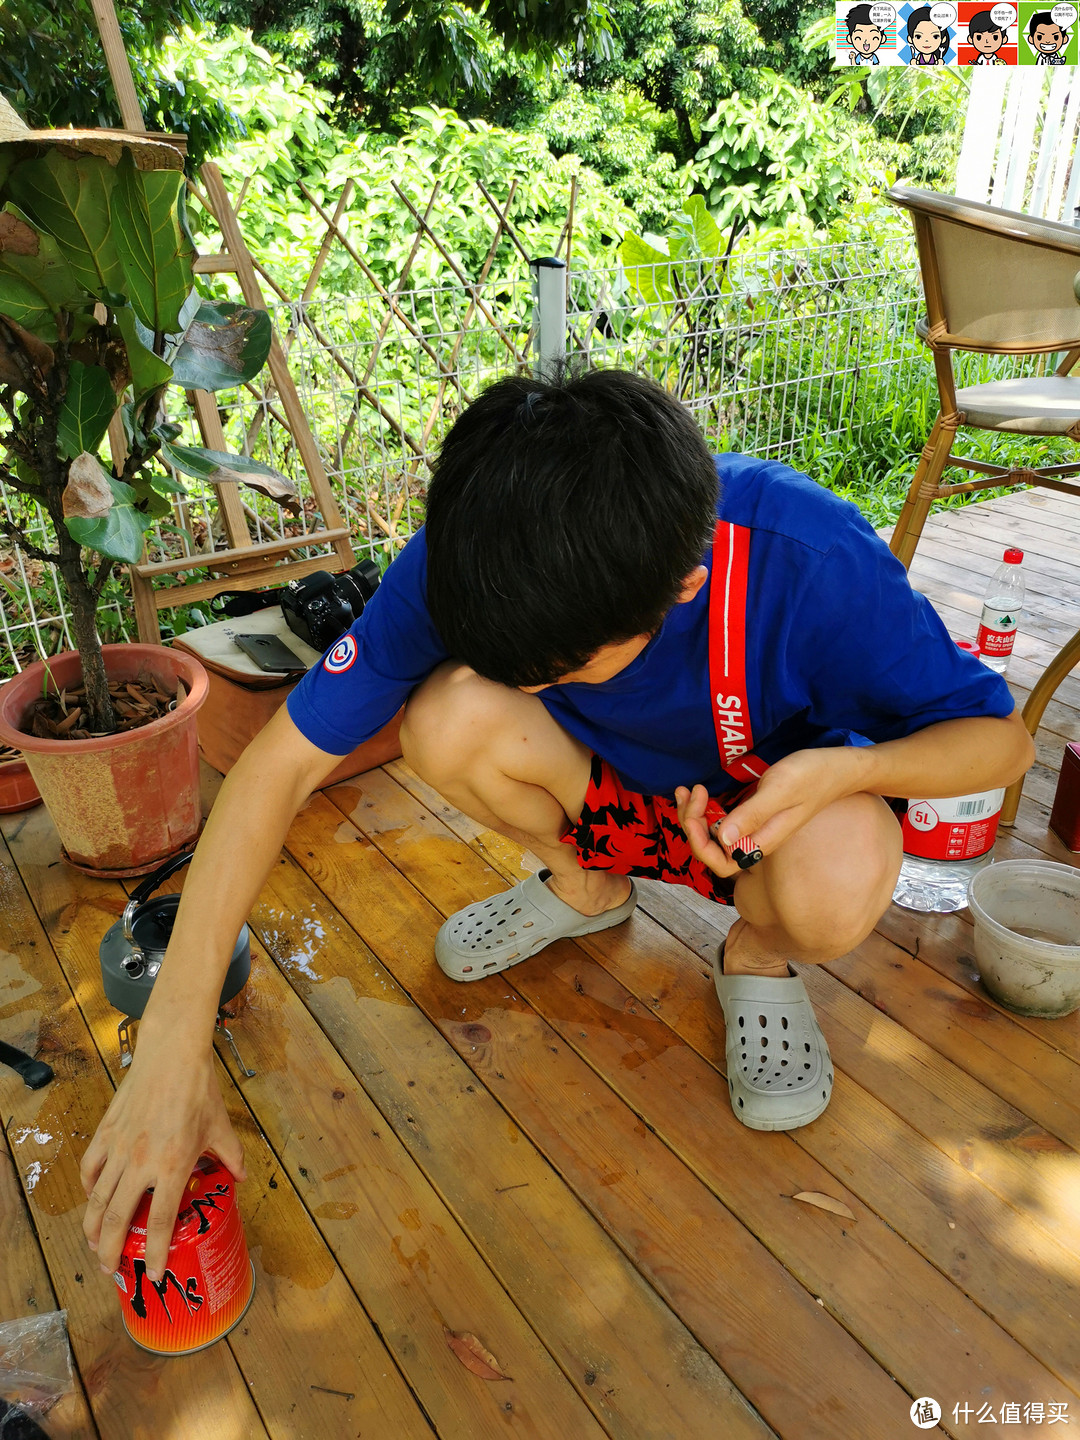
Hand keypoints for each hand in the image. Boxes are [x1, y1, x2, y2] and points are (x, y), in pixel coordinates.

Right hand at [80, 1035, 244, 1279]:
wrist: (171, 1055)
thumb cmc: (199, 1090)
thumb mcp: (221, 1127)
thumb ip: (231, 1156)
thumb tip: (240, 1178)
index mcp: (172, 1166)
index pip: (157, 1222)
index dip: (154, 1254)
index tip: (153, 1275)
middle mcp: (140, 1163)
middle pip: (116, 1220)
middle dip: (109, 1252)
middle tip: (110, 1270)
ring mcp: (119, 1148)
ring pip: (96, 1200)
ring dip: (92, 1229)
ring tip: (94, 1246)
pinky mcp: (105, 1133)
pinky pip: (90, 1170)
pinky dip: (88, 1190)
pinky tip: (93, 1200)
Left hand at [676, 747, 863, 876]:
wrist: (838, 769)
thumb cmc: (812, 776)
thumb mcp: (781, 790)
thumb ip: (753, 815)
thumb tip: (723, 838)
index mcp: (762, 842)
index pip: (720, 862)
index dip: (699, 842)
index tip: (694, 810)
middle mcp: (756, 841)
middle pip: (712, 850)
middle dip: (691, 824)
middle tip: (687, 791)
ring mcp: (755, 829)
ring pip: (714, 836)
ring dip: (695, 816)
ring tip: (688, 790)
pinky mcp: (755, 816)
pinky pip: (723, 821)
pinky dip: (707, 809)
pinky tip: (702, 792)